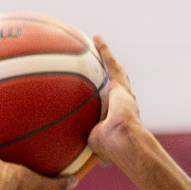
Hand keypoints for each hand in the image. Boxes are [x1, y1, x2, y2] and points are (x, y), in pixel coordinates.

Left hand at [87, 35, 142, 162]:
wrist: (124, 142)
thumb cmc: (109, 150)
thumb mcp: (91, 144)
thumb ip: (81, 141)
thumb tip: (66, 151)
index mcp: (115, 119)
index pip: (109, 106)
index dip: (104, 100)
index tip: (97, 96)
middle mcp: (122, 104)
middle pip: (116, 86)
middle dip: (109, 76)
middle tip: (100, 66)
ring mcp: (123, 95)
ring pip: (115, 71)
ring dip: (106, 58)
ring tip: (97, 44)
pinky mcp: (121, 87)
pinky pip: (111, 65)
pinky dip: (104, 51)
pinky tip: (96, 38)